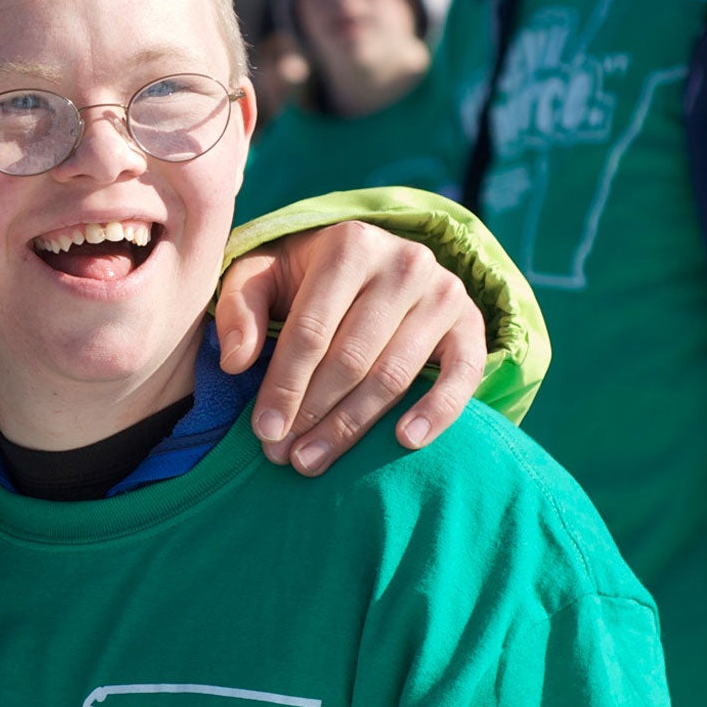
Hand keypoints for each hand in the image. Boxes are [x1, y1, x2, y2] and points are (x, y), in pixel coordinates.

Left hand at [216, 220, 486, 474]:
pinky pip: (464, 373)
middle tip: (283, 456)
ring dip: (353, 427)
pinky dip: (438, 410)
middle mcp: (403, 264)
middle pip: (352, 358)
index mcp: (349, 246)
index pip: (311, 331)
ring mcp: (443, 292)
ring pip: (395, 374)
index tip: (263, 430)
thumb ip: (239, 309)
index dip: (285, 386)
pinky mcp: (471, 322)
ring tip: (314, 460)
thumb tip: (235, 362)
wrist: (370, 259)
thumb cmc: (302, 276)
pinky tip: (405, 441)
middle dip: (313, 414)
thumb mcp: (259, 275)